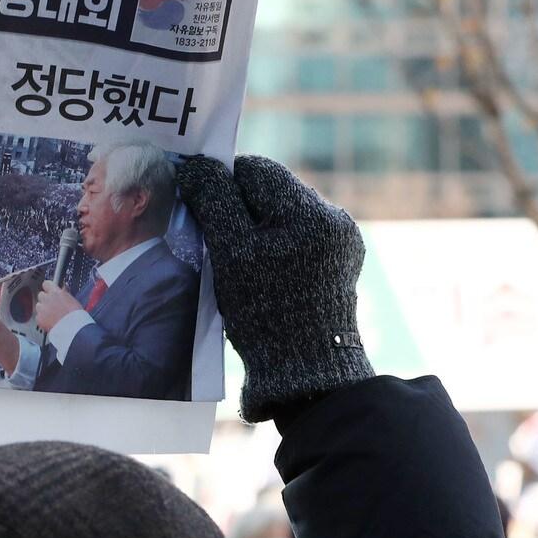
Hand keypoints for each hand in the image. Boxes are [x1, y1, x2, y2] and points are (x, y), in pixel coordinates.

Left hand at [34, 281, 82, 332]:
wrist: (72, 329)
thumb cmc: (75, 315)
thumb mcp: (72, 300)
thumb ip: (63, 293)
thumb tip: (61, 290)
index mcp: (55, 292)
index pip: (46, 283)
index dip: (48, 287)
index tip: (50, 290)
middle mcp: (47, 299)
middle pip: (41, 294)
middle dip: (45, 299)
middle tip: (52, 305)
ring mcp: (42, 309)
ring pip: (38, 305)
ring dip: (43, 308)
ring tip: (52, 314)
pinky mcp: (39, 318)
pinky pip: (38, 316)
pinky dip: (42, 318)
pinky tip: (50, 321)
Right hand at [175, 154, 372, 421]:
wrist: (307, 372)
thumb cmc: (264, 311)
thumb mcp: (230, 253)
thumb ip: (214, 201)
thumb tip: (196, 165)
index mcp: (307, 209)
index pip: (254, 169)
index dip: (220, 182)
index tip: (197, 206)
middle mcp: (332, 218)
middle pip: (271, 190)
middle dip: (239, 206)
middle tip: (213, 237)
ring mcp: (341, 242)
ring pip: (284, 215)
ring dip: (256, 227)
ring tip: (239, 261)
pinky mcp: (341, 264)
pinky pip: (300, 239)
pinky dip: (276, 248)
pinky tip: (263, 274)